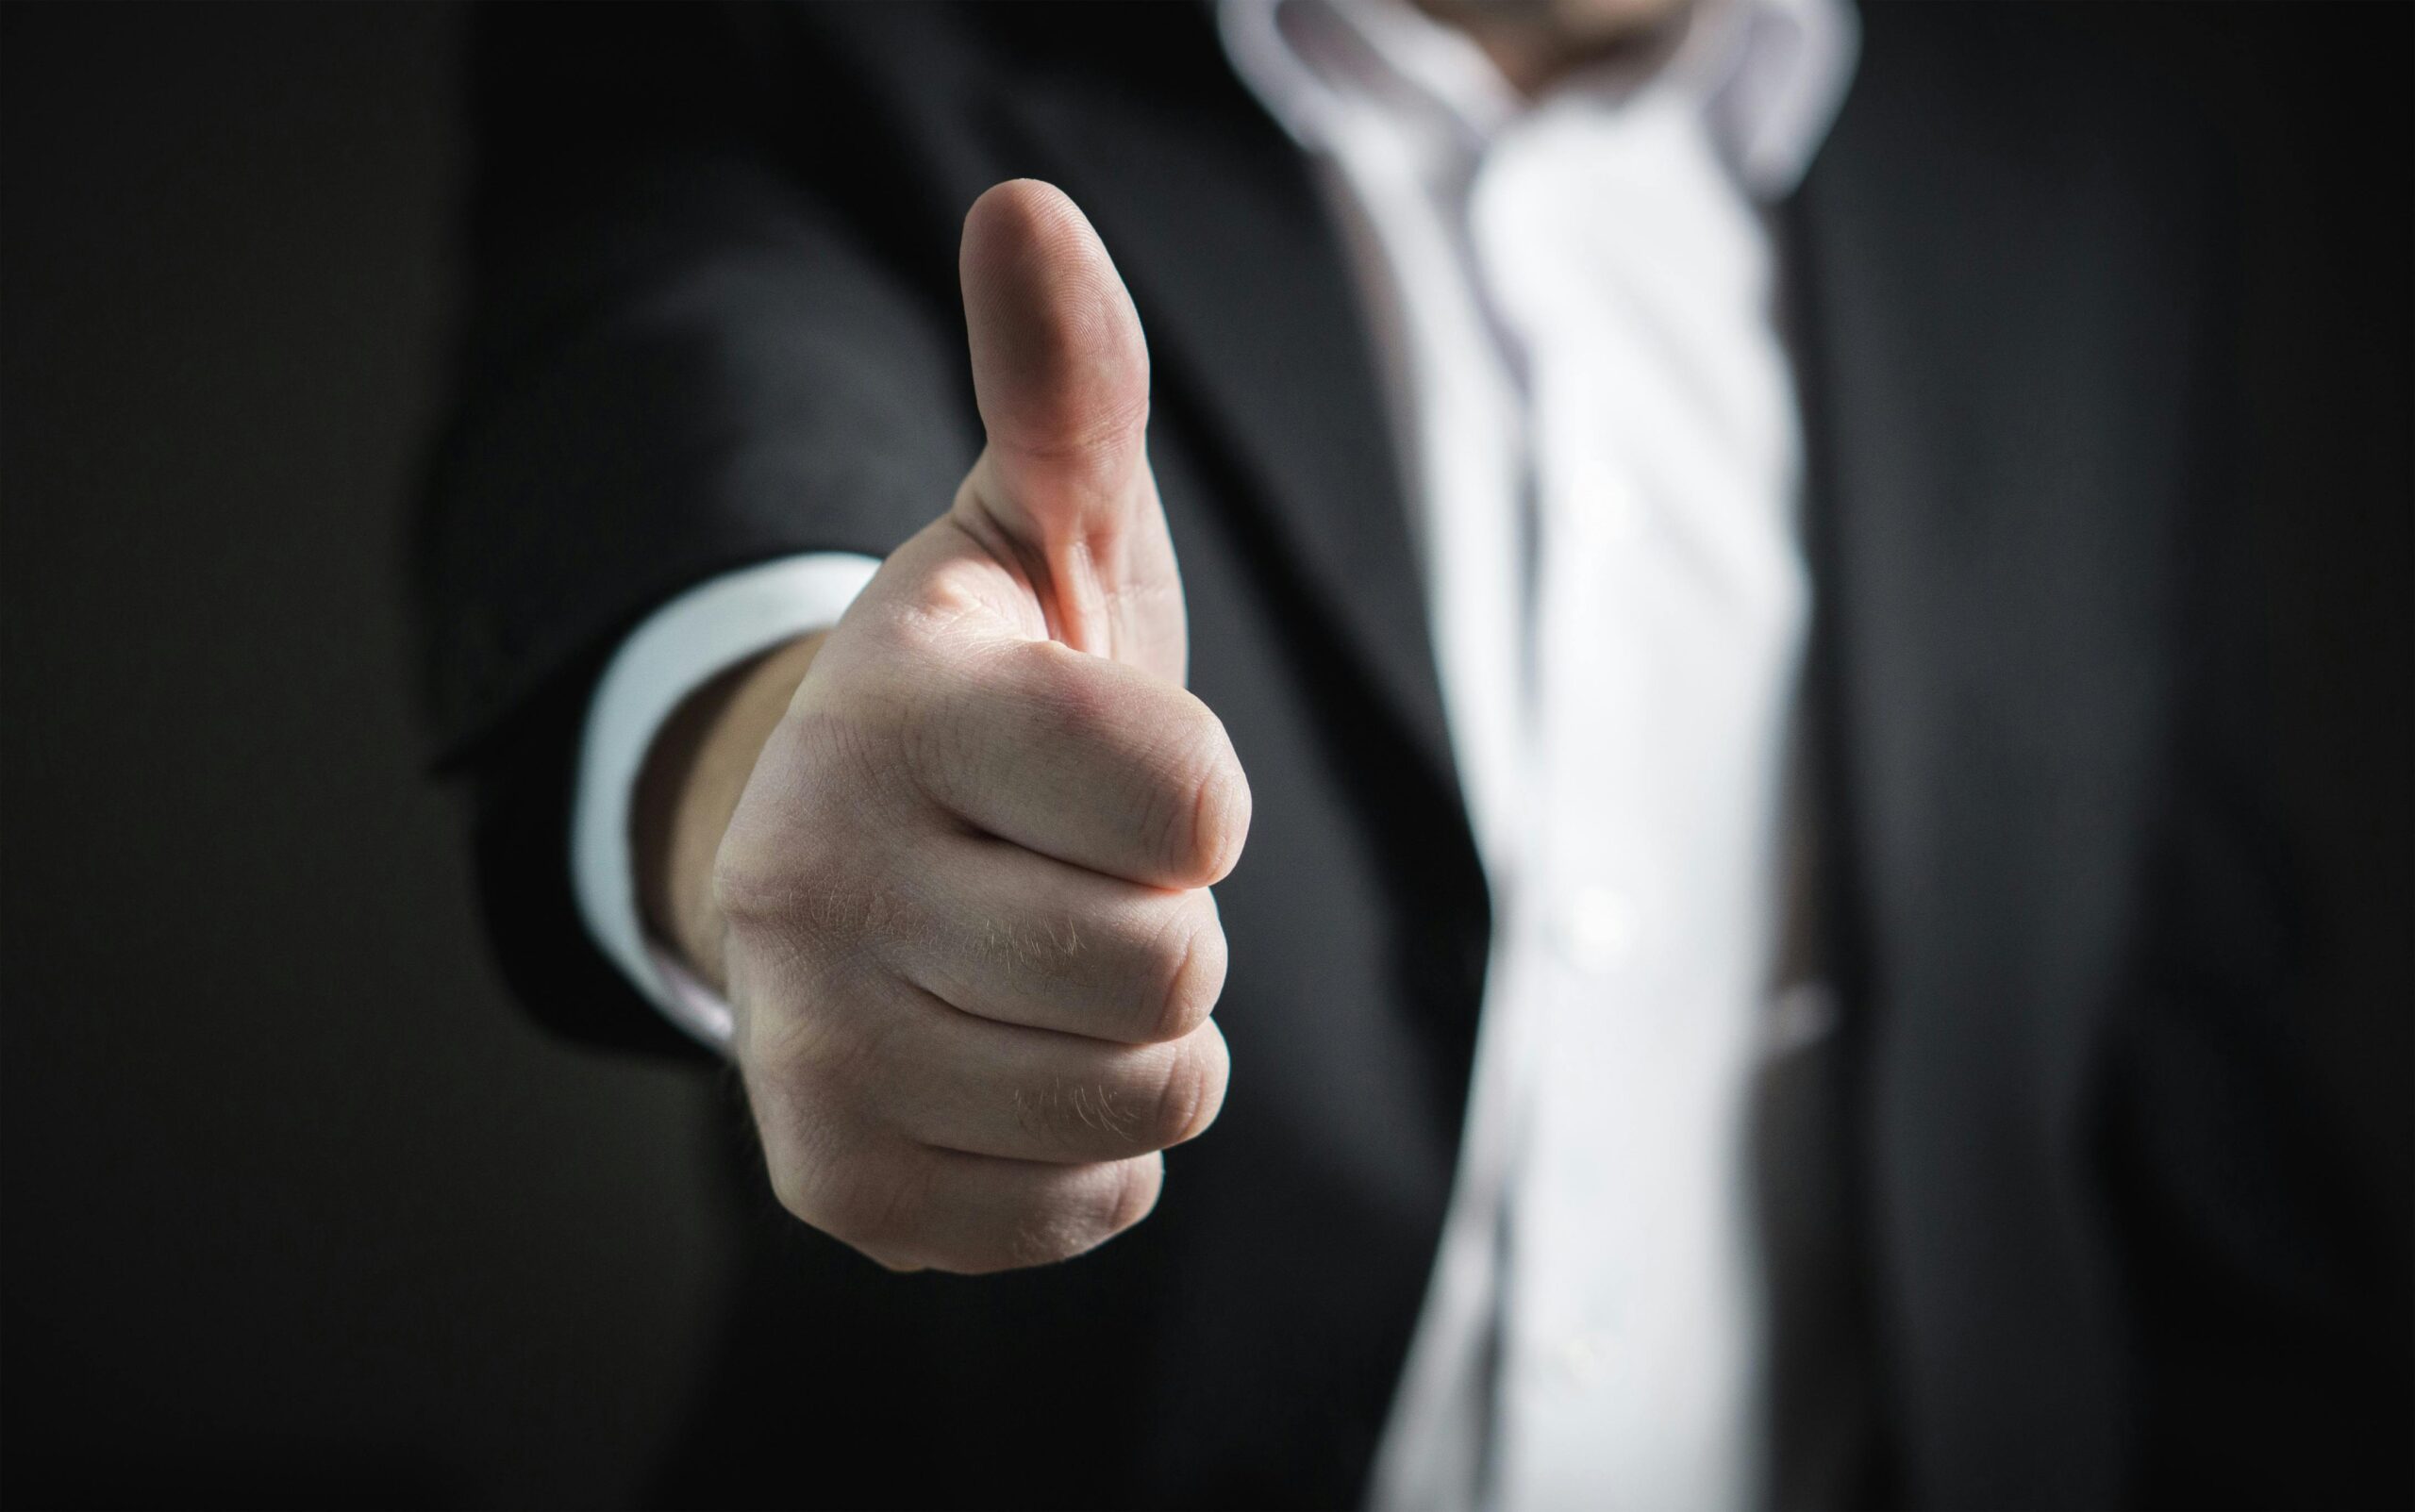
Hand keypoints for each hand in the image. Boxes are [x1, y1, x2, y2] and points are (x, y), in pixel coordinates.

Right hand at [651, 180, 1248, 1273]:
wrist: (837, 858)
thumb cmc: (989, 700)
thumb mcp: (1034, 534)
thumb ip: (1066, 391)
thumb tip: (1029, 212)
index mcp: (898, 702)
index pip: (1193, 804)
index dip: (1197, 796)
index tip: (1119, 771)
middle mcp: (817, 876)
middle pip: (1171, 967)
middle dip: (1167, 923)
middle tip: (1074, 875)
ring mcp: (810, 1044)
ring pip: (1143, 1099)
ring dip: (1144, 1037)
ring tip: (1049, 962)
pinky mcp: (832, 1181)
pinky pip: (1090, 1205)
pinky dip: (1096, 1148)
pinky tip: (1015, 1058)